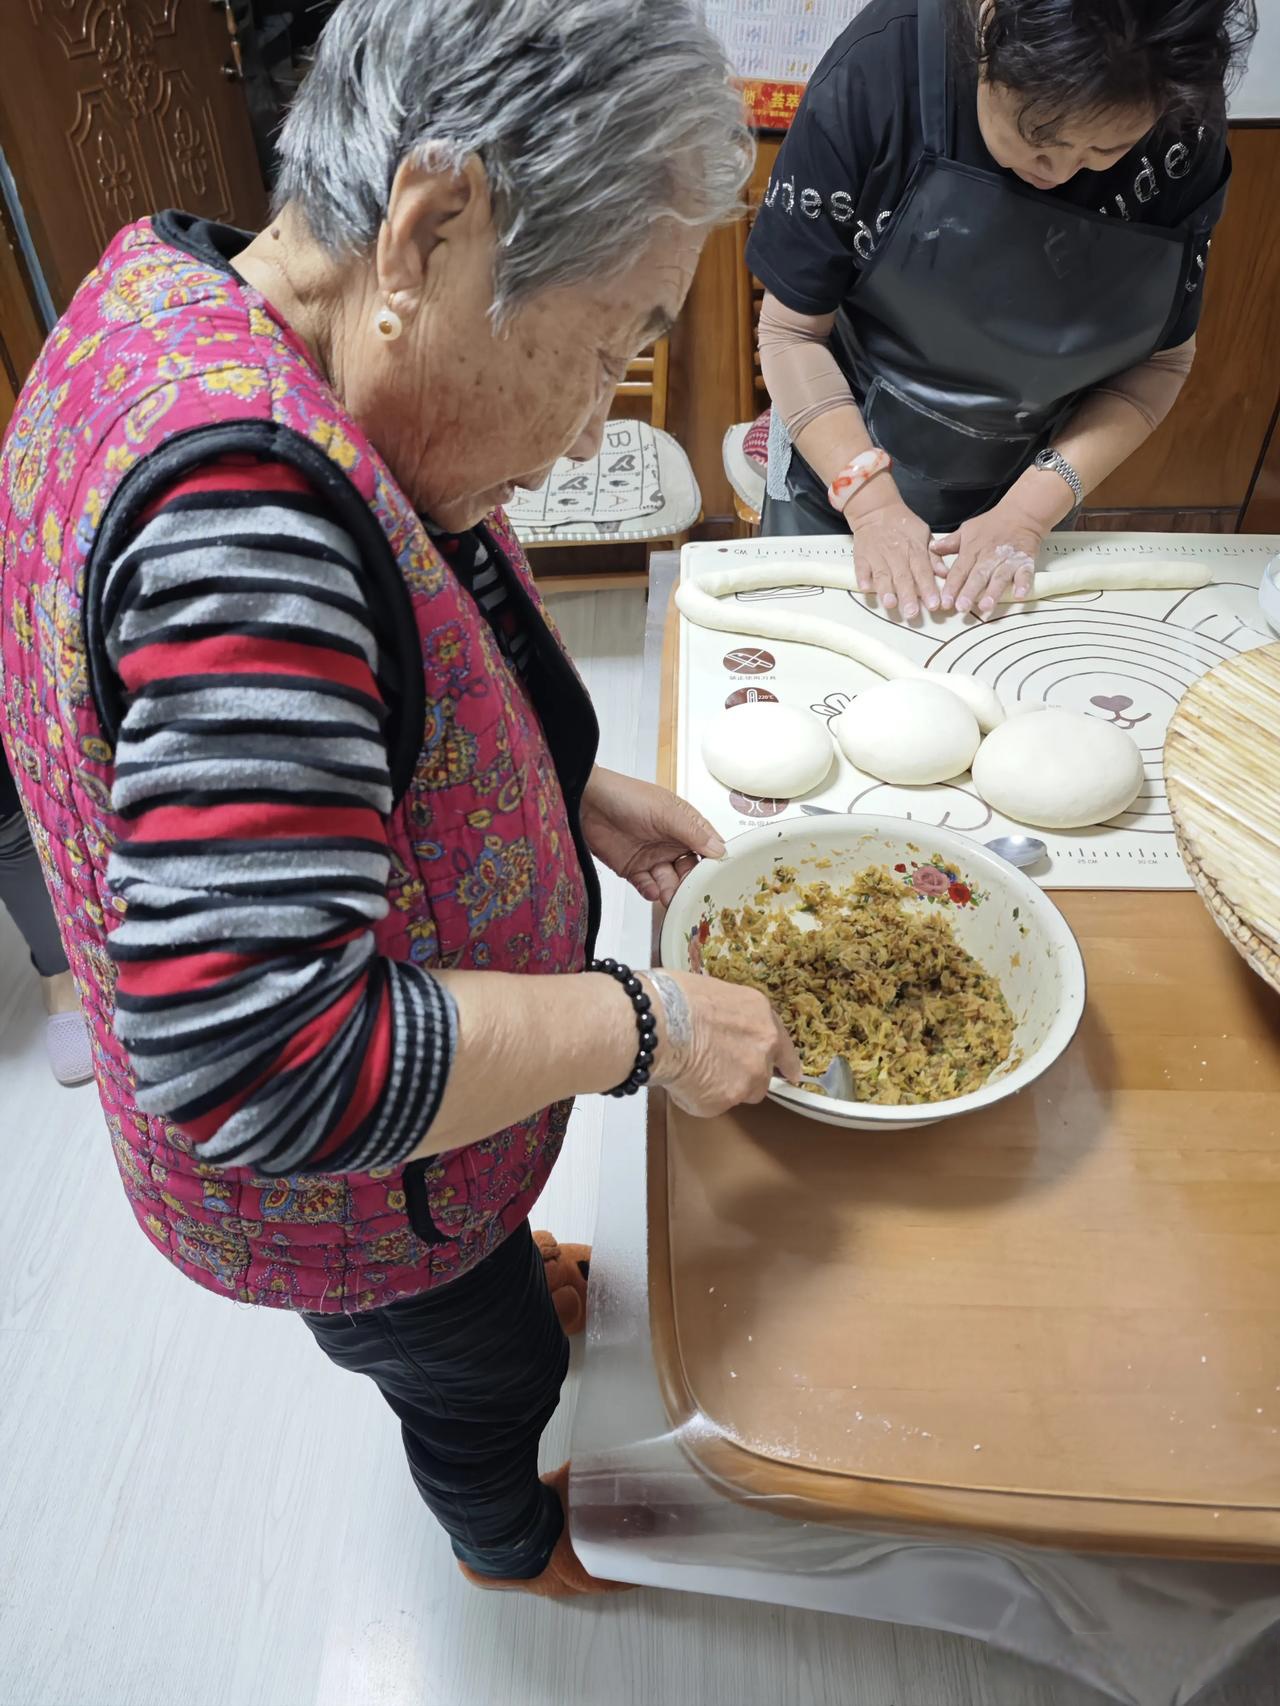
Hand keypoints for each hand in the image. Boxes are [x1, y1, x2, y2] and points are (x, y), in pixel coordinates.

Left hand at [580, 768, 724, 906]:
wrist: (586, 803)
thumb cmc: (626, 796)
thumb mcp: (665, 811)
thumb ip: (692, 832)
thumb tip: (718, 849)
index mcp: (684, 825)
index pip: (707, 847)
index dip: (714, 863)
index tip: (719, 879)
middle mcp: (670, 842)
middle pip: (690, 870)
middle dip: (691, 884)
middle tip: (693, 895)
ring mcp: (652, 857)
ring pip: (669, 881)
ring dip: (672, 891)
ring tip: (671, 896)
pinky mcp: (632, 869)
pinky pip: (647, 886)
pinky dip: (651, 891)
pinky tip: (653, 890)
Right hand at [641, 968, 801, 1116]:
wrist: (660, 1023)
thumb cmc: (675, 999)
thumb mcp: (715, 993)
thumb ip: (730, 1018)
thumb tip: (720, 1027)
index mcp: (762, 1018)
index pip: (784, 1048)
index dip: (786, 1063)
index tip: (790, 1074)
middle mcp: (763, 1050)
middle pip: (761, 1076)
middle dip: (742, 1076)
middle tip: (714, 1067)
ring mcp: (747, 1078)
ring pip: (740, 1094)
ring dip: (722, 1089)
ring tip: (693, 1071)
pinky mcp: (725, 1101)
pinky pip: (712, 1105)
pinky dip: (697, 1097)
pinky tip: (681, 1078)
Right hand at [847, 495, 939, 619]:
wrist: (876, 510)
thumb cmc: (903, 525)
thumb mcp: (924, 534)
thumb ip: (934, 556)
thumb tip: (945, 574)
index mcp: (915, 549)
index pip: (923, 571)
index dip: (929, 588)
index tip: (934, 605)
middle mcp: (897, 553)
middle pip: (903, 576)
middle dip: (908, 595)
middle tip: (912, 613)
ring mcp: (878, 554)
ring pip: (882, 574)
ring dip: (886, 589)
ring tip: (890, 604)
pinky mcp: (862, 556)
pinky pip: (862, 567)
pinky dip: (863, 577)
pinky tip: (866, 587)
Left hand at [930, 502, 1043, 614]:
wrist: (1021, 514)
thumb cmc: (992, 524)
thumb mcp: (967, 529)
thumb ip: (950, 543)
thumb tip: (932, 548)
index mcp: (972, 550)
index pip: (959, 571)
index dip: (951, 587)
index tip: (944, 602)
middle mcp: (989, 556)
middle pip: (978, 576)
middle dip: (969, 592)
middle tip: (961, 608)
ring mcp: (1008, 560)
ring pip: (999, 577)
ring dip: (993, 592)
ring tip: (986, 607)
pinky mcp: (1025, 562)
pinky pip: (1026, 574)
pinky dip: (1024, 584)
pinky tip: (1020, 596)